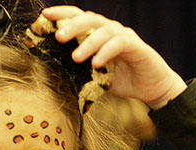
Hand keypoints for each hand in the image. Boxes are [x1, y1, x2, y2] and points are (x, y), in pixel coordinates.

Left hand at [42, 6, 186, 108]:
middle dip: (72, 25)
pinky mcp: (137, 47)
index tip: (44, 16)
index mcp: (98, 34)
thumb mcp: (95, 75)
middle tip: (58, 37)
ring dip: (88, 43)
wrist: (152, 88)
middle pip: (90, 19)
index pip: (79, 17)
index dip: (62, 14)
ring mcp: (124, 37)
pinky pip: (119, 44)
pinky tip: (96, 63)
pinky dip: (106, 52)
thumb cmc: (122, 80)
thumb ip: (79, 69)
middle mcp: (111, 31)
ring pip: (104, 31)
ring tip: (76, 57)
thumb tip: (52, 71)